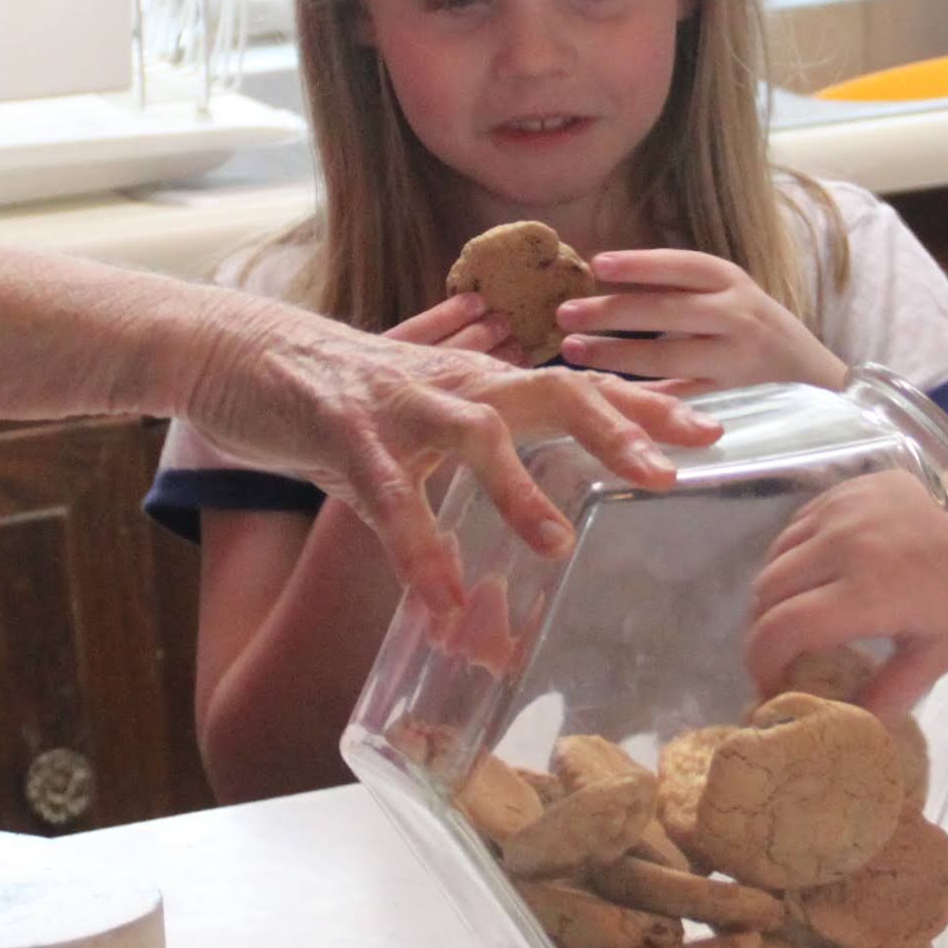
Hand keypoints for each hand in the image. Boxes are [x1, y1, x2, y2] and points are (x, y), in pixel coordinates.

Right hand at [167, 289, 715, 618]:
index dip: (645, 404)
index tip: (710, 430)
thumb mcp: (419, 420)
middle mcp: (452, 382)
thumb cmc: (337, 395)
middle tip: (666, 470)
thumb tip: (527, 518)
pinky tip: (440, 594)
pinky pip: (388, 495)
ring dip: (519, 488)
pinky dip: (416, 545)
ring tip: (559, 542)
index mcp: (478, 379)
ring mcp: (399, 404)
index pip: (579, 383)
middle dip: (614, 428)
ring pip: (476, 433)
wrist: (237, 353)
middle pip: (552, 389)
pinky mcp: (343, 433)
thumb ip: (471, 460)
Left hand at [558, 248, 851, 392]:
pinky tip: (607, 393)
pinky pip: (680, 395)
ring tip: (574, 350)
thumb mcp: (725, 294)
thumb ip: (678, 289)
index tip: (596, 265)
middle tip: (565, 313)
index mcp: (731, 280)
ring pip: (670, 356)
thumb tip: (603, 279)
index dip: (639, 264)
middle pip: (668, 311)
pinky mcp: (732, 396)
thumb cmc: (751, 325)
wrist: (814, 375)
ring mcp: (736, 358)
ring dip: (617, 355)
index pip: (681, 266)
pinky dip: (644, 394)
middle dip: (612, 312)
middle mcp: (737, 314)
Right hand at [743, 468, 947, 716]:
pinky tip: (811, 580)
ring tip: (792, 620)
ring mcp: (838, 513)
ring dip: (773, 595)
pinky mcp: (840, 492)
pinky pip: (793, 530)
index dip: (761, 660)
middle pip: (767, 593)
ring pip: (774, 559)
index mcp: (868, 591)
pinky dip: (789, 560)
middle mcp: (843, 546)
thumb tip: (857, 727)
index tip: (769, 682)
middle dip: (762, 632)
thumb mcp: (942, 651)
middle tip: (778, 657)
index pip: (783, 627)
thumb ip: (894, 691)